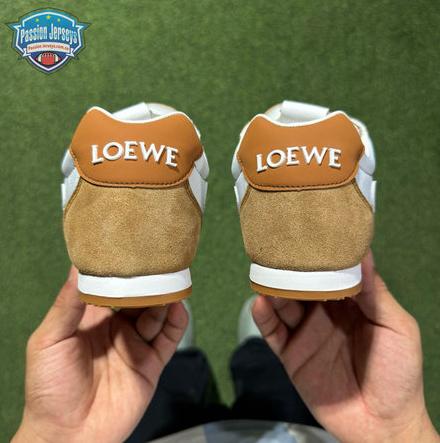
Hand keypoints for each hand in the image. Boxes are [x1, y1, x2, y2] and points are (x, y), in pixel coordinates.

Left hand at [13, 267, 187, 442]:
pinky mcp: (150, 364)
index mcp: (91, 319)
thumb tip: (77, 267)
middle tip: (158, 263)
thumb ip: (66, 305)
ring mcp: (134, 346)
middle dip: (148, 282)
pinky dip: (177, 322)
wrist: (67, 437)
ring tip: (171, 282)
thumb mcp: (48, 341)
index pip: (110, 287)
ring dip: (165, 298)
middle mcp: (116, 329)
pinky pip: (168, 339)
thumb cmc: (48, 389)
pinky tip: (179, 308)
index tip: (130, 251)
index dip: (120, 271)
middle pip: (138, 298)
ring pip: (156, 315)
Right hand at [253, 251, 437, 441]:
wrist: (383, 426)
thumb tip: (363, 252)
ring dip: (273, 288)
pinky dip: (263, 317)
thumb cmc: (398, 374)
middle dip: (291, 268)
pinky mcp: (291, 355)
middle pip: (302, 285)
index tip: (309, 234)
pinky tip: (260, 303)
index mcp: (350, 303)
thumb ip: (376, 292)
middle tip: (279, 249)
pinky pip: (273, 333)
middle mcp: (324, 314)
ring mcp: (306, 333)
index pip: (330, 272)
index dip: (320, 255)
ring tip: (266, 272)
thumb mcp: (396, 327)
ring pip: (283, 304)